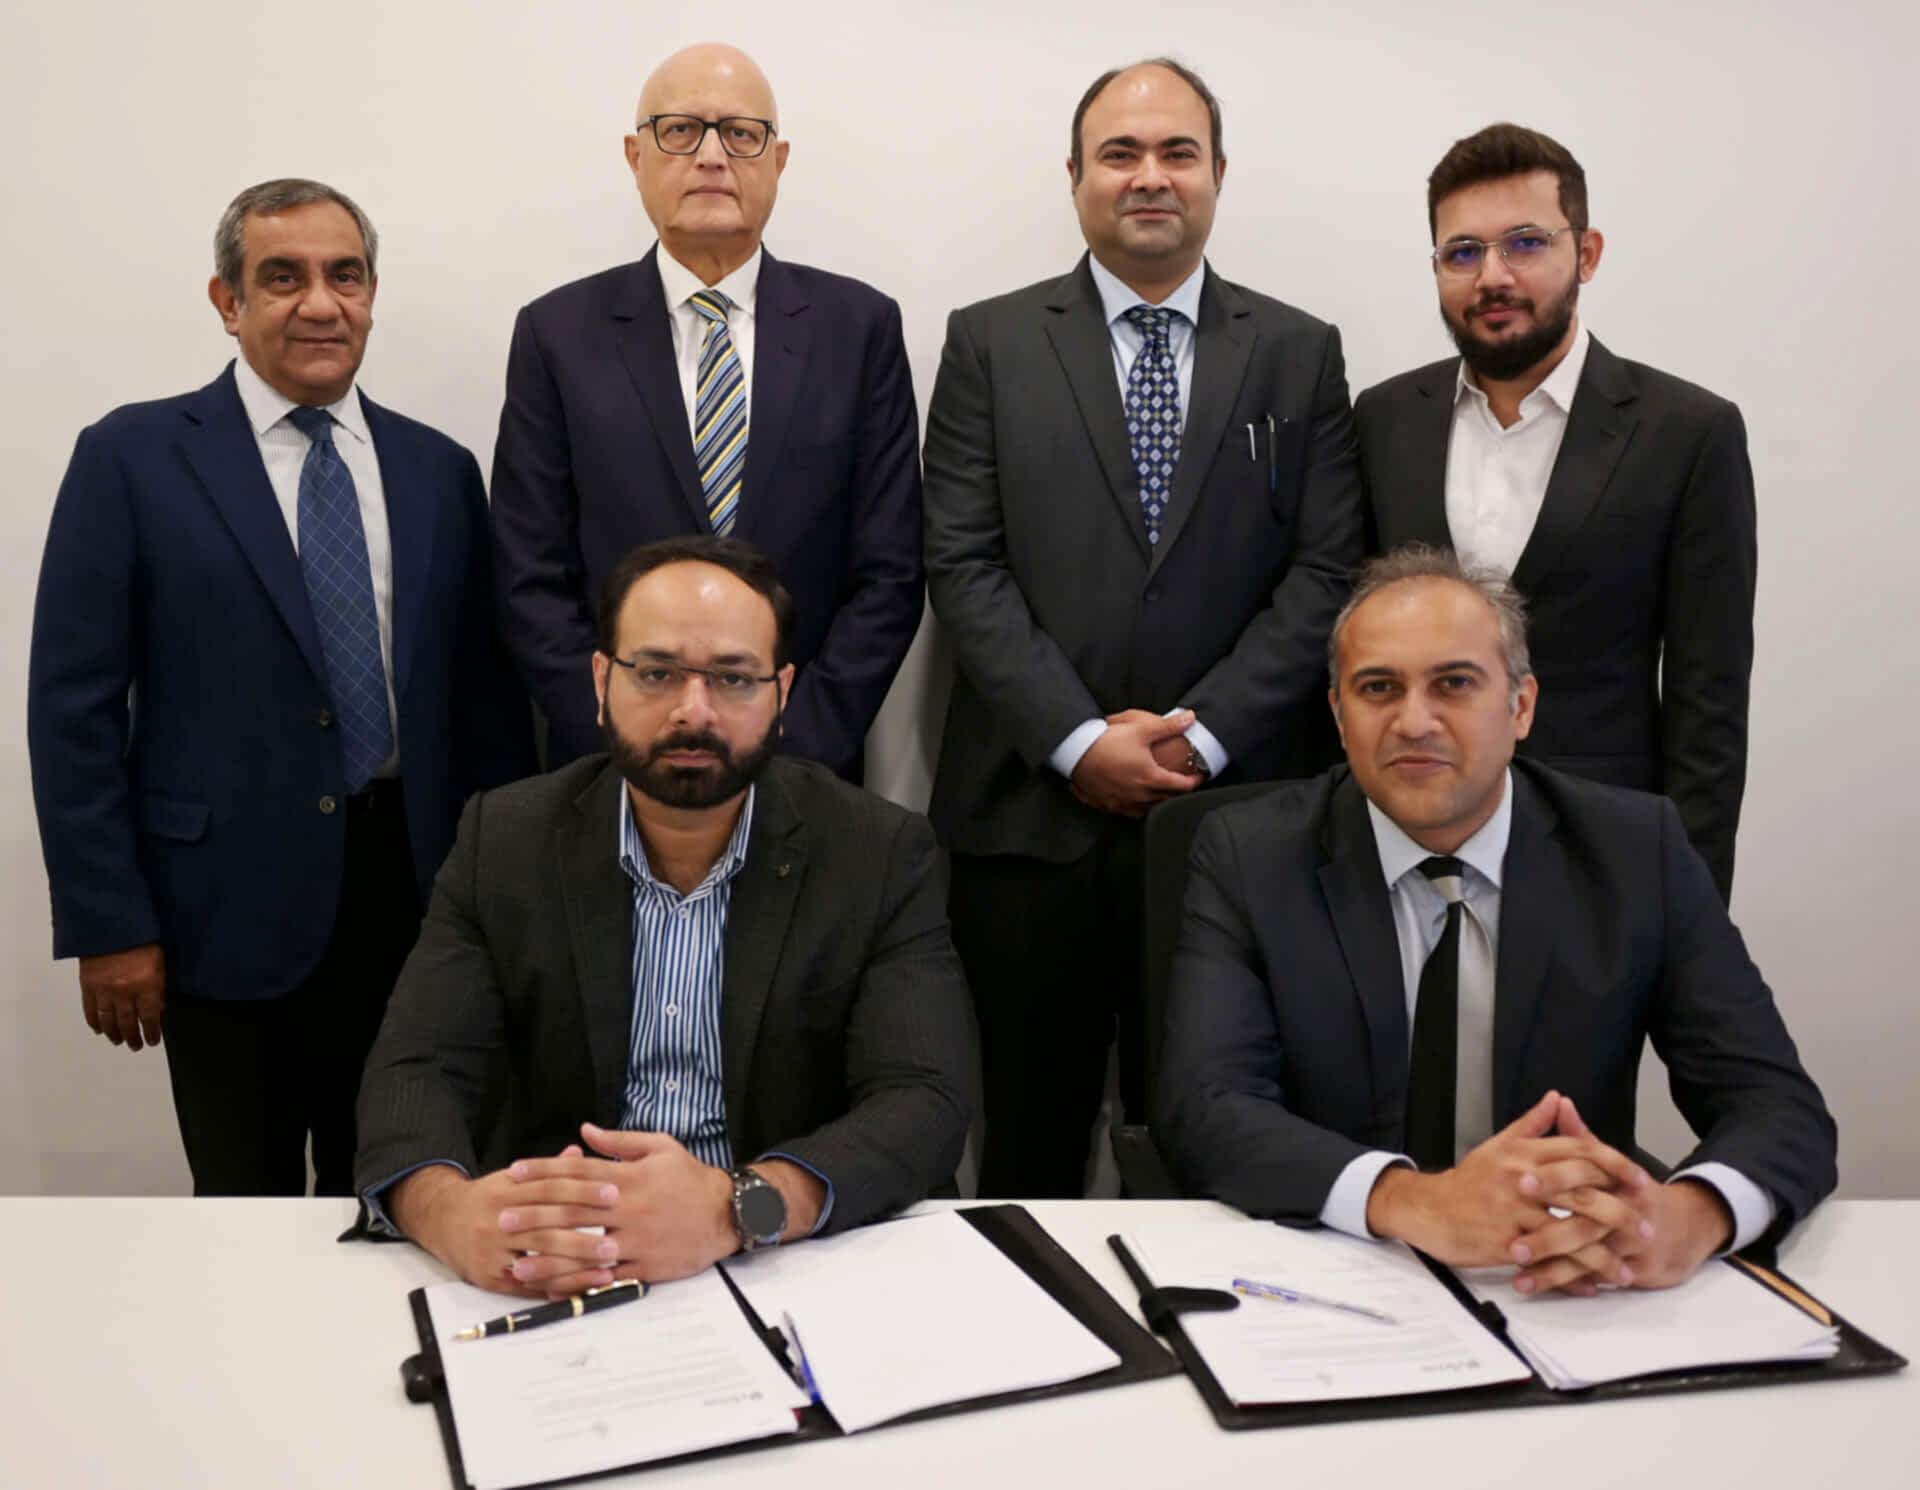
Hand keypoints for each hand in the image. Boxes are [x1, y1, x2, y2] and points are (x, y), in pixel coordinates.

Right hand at [79, 944, 166, 1050]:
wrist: (112, 925)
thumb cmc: (143, 941)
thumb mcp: (160, 963)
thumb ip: (158, 987)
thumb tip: (157, 1009)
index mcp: (146, 985)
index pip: (150, 1017)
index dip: (152, 1032)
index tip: (153, 1041)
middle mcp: (125, 991)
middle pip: (128, 1022)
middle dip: (133, 1037)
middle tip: (136, 1046)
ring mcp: (104, 989)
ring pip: (108, 1019)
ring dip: (113, 1033)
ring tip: (118, 1041)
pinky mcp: (87, 985)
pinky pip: (90, 1009)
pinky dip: (94, 1022)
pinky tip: (99, 1029)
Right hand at [389, 1160, 622, 1298]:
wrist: (442, 1221)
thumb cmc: (488, 1199)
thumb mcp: (510, 1179)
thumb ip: (547, 1170)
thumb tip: (578, 1152)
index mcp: (506, 1191)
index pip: (550, 1189)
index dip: (583, 1190)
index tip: (614, 1193)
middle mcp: (497, 1221)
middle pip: (546, 1228)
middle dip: (583, 1235)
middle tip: (616, 1240)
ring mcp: (493, 1252)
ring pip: (539, 1259)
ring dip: (576, 1265)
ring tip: (608, 1267)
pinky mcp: (490, 1278)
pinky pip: (528, 1286)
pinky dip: (556, 1286)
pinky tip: (581, 1287)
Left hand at [496, 1125, 738, 1293]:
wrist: (726, 1214)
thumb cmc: (691, 1177)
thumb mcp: (661, 1147)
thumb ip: (620, 1141)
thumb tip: (584, 1132)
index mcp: (629, 1178)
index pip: (578, 1173)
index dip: (543, 1171)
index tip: (515, 1172)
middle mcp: (628, 1210)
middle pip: (573, 1213)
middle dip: (535, 1216)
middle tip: (503, 1219)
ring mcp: (634, 1241)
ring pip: (584, 1251)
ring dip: (548, 1258)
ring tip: (518, 1263)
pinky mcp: (643, 1267)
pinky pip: (605, 1278)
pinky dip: (578, 1284)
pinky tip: (555, 1288)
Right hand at [1070, 709, 1202, 815]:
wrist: (1074, 752)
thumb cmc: (1107, 741)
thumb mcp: (1140, 729)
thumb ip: (1168, 726)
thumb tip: (1191, 718)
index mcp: (1151, 779)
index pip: (1182, 786)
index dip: (1195, 781)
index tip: (1200, 776)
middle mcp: (1139, 796)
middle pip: (1166, 800)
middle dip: (1177, 793)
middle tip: (1182, 784)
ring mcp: (1122, 803)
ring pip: (1147, 810)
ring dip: (1156, 802)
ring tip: (1159, 793)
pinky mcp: (1106, 804)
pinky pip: (1126, 812)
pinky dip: (1134, 807)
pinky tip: (1133, 799)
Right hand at [1366, 1090, 1653, 1276]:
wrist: (1429, 1209)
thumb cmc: (1468, 1181)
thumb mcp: (1499, 1145)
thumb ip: (1533, 1124)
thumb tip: (1557, 1099)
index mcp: (1524, 1153)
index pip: (1581, 1153)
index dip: (1616, 1166)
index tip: (1641, 1181)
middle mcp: (1522, 1179)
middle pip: (1584, 1195)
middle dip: (1621, 1214)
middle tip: (1647, 1229)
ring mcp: (1514, 1213)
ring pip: (1570, 1233)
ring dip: (1603, 1255)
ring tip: (1627, 1270)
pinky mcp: (1506, 1243)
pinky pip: (1548, 1263)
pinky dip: (1573, 1277)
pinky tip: (1591, 1285)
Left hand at [1511, 1098, 1731, 1294]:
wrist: (1686, 1229)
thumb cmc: (1636, 1194)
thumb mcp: (1612, 1164)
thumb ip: (1581, 1138)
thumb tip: (1559, 1103)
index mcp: (1616, 1178)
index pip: (1585, 1173)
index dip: (1554, 1176)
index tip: (1520, 1180)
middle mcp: (1626, 1210)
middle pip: (1587, 1221)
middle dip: (1548, 1233)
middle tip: (1513, 1241)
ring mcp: (1630, 1243)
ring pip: (1588, 1256)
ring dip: (1551, 1266)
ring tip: (1516, 1267)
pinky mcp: (1632, 1269)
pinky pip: (1594, 1277)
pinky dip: (1565, 1282)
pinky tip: (1535, 1284)